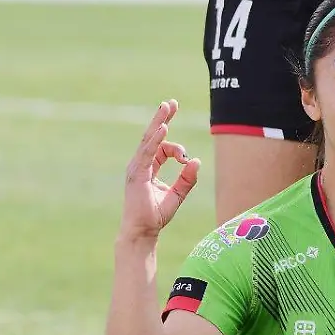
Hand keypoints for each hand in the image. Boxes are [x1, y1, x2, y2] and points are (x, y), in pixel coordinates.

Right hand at [120, 100, 201, 242]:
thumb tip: (197, 161)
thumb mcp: (177, 195)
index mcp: (148, 167)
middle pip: (152, 136)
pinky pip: (147, 152)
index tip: (186, 160)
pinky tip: (163, 128)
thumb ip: (187, 179)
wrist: (143, 232)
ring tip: (166, 107)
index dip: (177, 149)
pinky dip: (155, 140)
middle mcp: (140, 164)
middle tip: (171, 103)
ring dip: (158, 122)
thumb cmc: (155, 216)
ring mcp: (136, 167)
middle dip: (162, 118)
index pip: (161, 148)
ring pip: (148, 140)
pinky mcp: (137, 174)